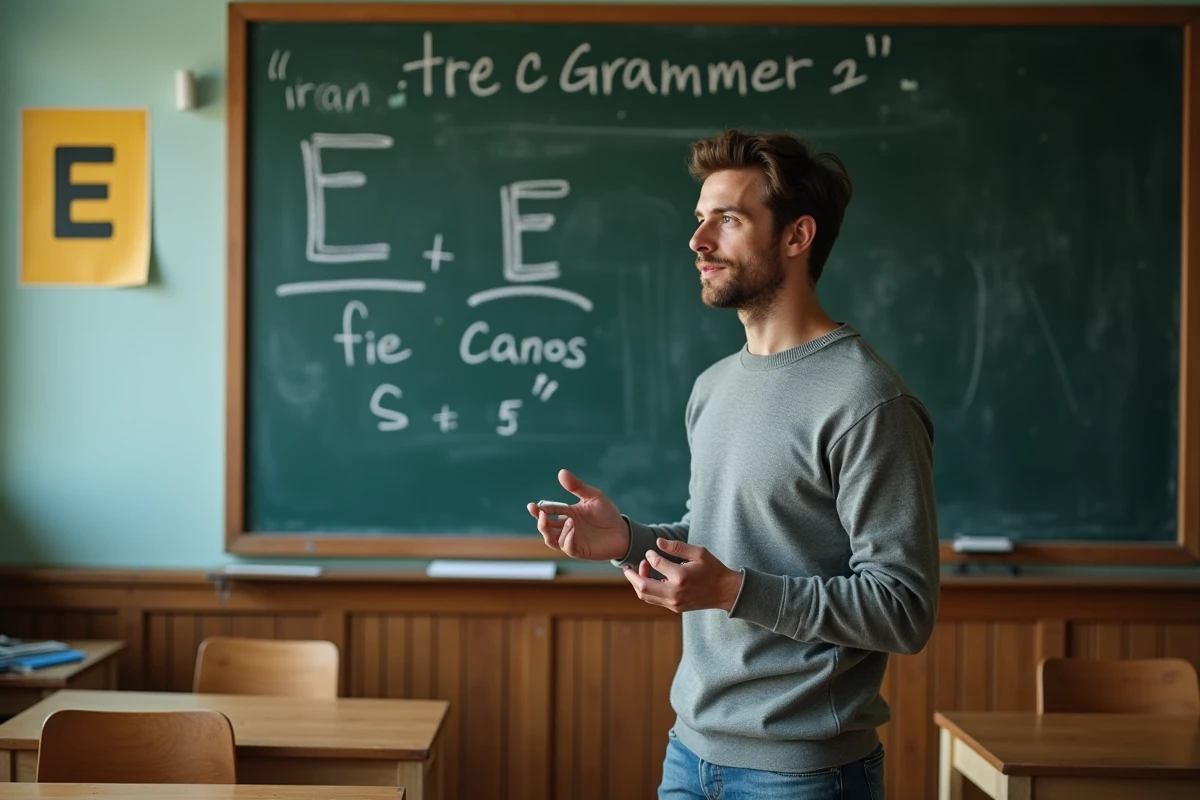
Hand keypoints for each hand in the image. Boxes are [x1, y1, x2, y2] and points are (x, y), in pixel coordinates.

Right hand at [526, 469, 629, 561]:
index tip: (533, 506)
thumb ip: (577, 487)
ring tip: (568, 521)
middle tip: (540, 514)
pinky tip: (572, 529)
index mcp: (567, 514)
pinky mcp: (580, 551)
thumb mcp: (593, 496)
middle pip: (545, 528)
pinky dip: (567, 540)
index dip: (539, 509)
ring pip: (552, 540)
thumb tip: (561, 472)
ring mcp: (572, 540)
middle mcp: (566, 528)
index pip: (548, 511)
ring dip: (555, 531)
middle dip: (540, 522)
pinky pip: (568, 548)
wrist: (623, 531)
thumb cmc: (607, 514)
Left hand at [622, 538, 743, 612]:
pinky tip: (649, 579)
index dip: (650, 555)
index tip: (651, 551)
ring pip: (645, 596)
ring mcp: (674, 603)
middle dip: (631, 575)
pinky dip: (647, 590)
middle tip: (626, 567)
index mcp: (681, 576)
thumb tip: (658, 541)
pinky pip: (654, 600)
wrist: (725, 592)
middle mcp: (675, 592)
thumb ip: (677, 547)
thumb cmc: (713, 569)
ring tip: (638, 571)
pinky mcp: (674, 608)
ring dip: (638, 583)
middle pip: (643, 586)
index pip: (656, 563)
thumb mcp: (698, 552)